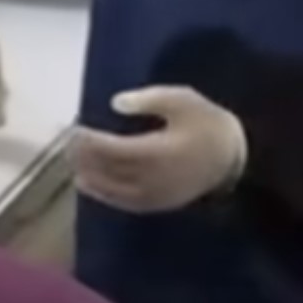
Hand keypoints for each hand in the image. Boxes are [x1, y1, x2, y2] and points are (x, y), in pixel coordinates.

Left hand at [70, 86, 247, 213]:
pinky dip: (106, 195)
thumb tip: (116, 103)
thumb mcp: (182, 99)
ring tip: (73, 165)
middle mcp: (155, 177)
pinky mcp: (161, 203)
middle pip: (111, 170)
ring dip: (92, 178)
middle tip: (67, 145)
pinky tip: (91, 185)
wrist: (236, 156)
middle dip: (86, 158)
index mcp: (159, 151)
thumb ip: (149, 99)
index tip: (74, 130)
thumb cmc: (206, 122)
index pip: (115, 149)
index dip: (92, 141)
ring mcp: (158, 194)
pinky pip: (127, 203)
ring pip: (116, 190)